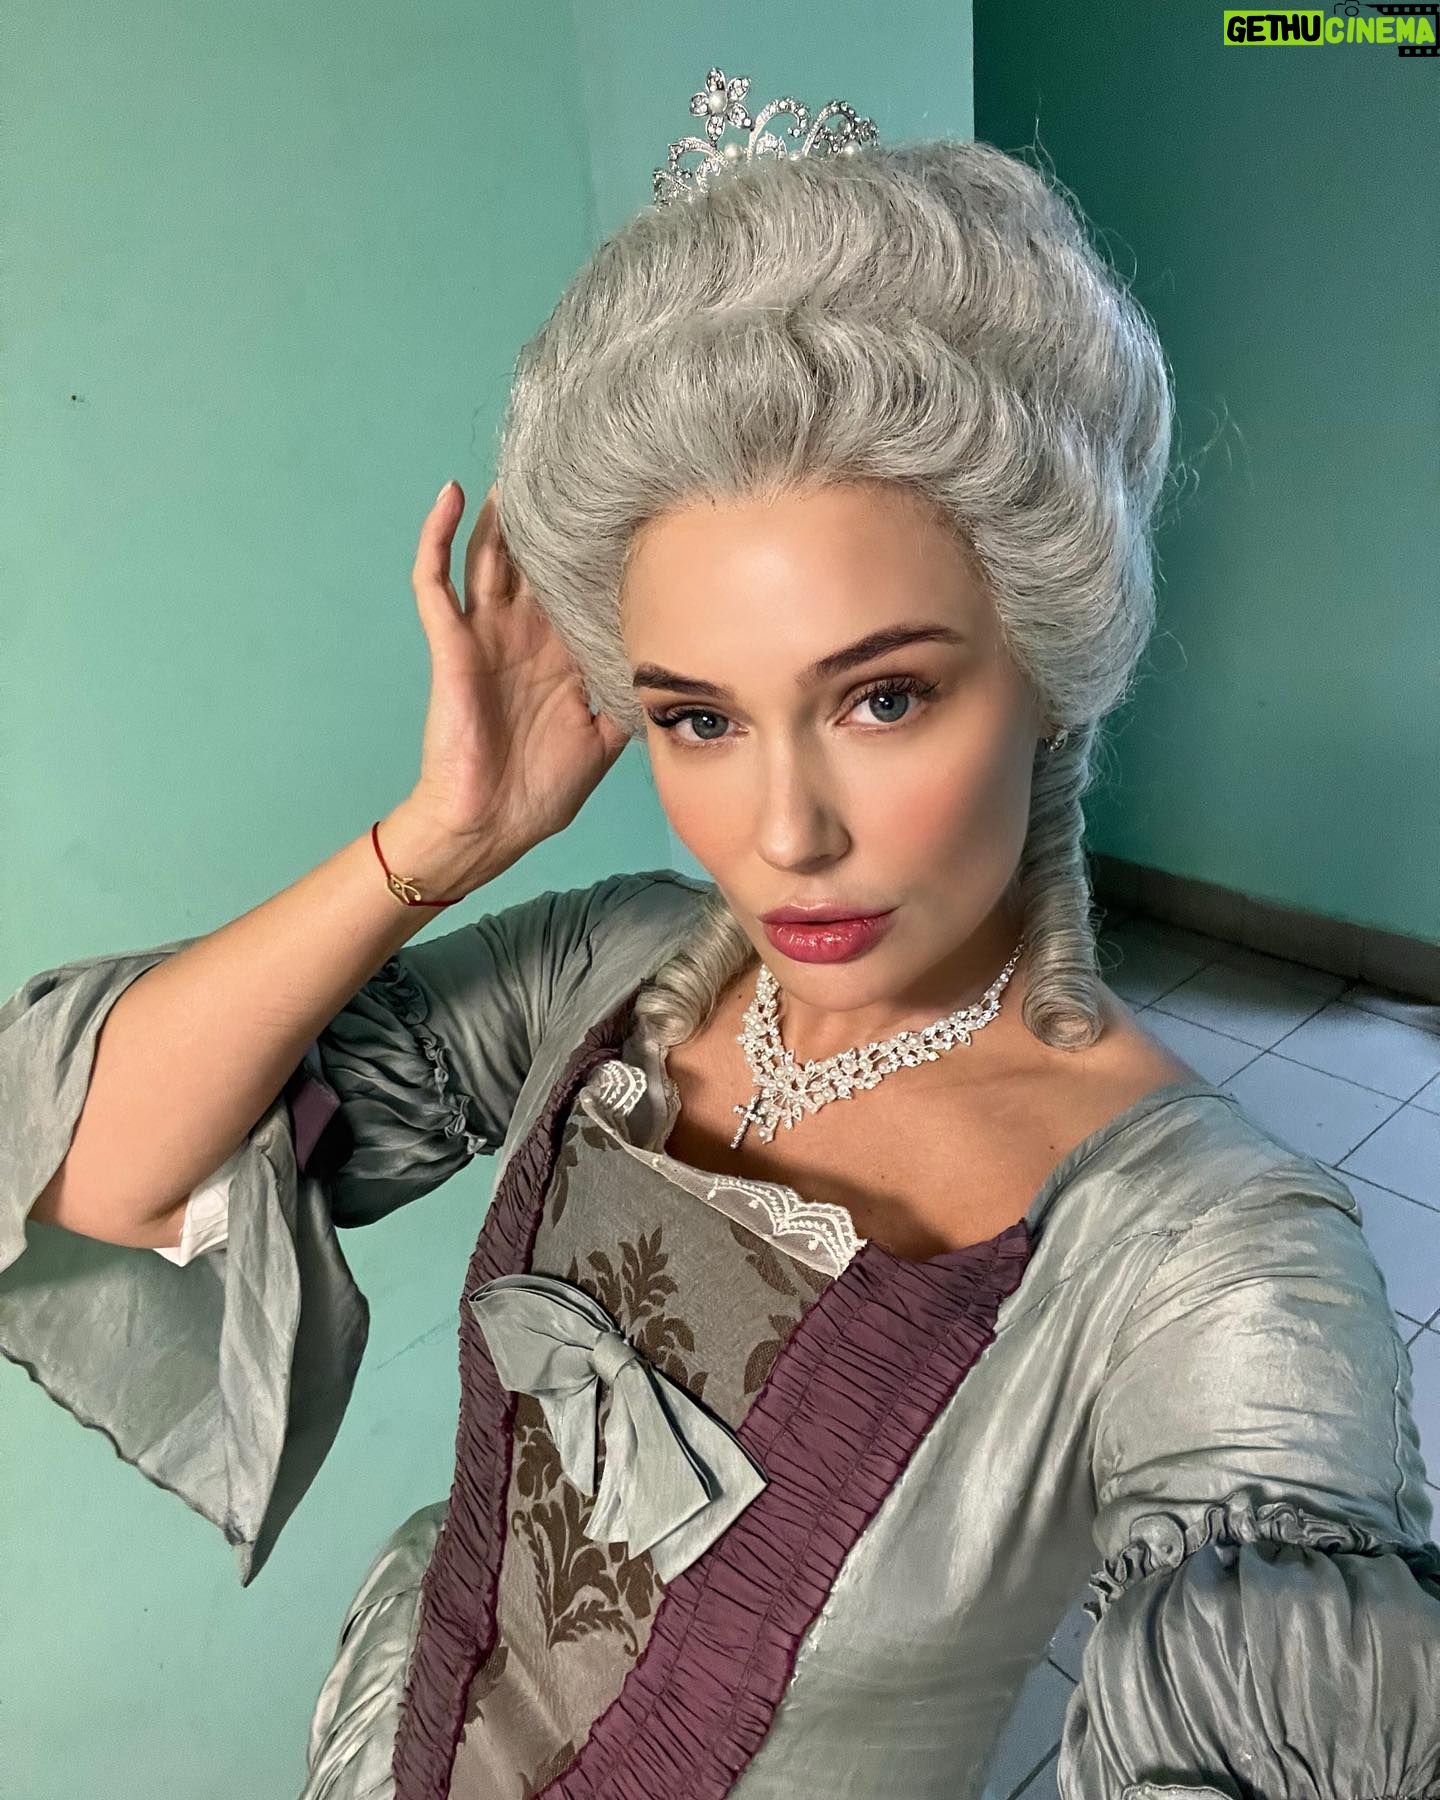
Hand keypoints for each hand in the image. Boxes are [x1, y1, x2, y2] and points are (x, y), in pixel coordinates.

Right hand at [406, 480, 630, 854]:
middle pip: (536, 559)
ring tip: (521, 462)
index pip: (579, 587)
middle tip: (578, 464)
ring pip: (489, 555)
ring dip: (501, 513)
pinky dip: (438, 535)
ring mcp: (485, 634)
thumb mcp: (605, 739)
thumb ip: (631, 699)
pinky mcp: (453, 643)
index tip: (630, 505)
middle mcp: (524, 635)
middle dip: (552, 518)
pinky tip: (451, 493)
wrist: (490, 825)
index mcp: (560, 654)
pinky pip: (436, 580)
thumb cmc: (540, 791)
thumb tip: (677, 672)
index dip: (598, 551)